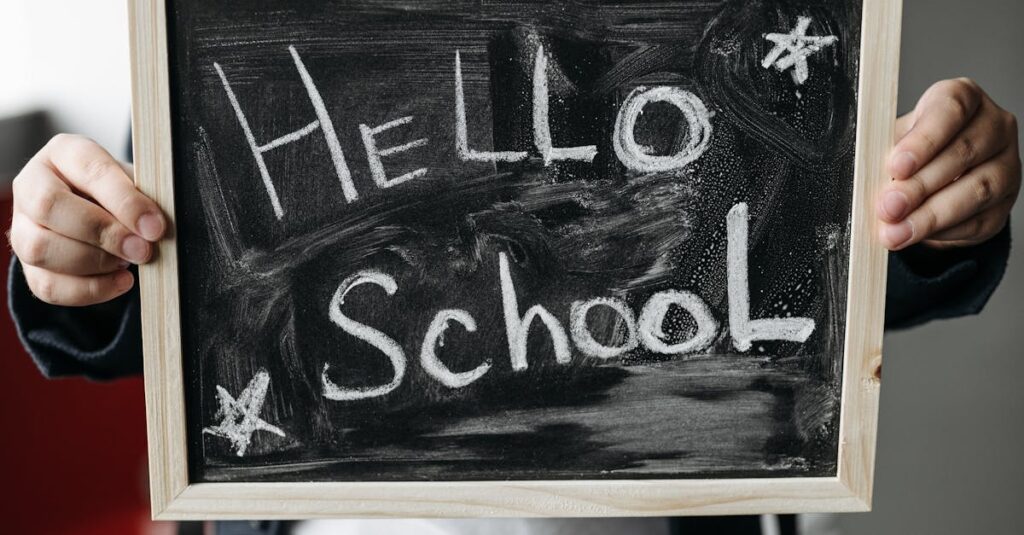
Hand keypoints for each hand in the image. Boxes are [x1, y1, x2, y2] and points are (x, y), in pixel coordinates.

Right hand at [7, 134, 166, 305]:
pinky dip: (89, 290)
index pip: (89, 170)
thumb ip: (144, 199)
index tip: (154, 227)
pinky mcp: (27, 264)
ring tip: (126, 262)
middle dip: (103, 234)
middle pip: (50, 207)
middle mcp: (33, 185)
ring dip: (93, 262)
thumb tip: (154, 228)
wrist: (104, 212)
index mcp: (65, 153)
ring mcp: (22, 225)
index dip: (124, 201)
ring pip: (40, 248)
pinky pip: (47, 285)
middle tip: (142, 250)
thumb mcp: (137, 183)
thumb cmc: (121, 193)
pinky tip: (120, 282)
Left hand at [877, 78, 1020, 249]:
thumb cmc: (910, 149)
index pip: (950, 110)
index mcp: (963, 99)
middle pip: (963, 153)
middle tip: (888, 207)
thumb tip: (865, 174)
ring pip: (976, 190)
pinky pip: (978, 220)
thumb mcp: (892, 140)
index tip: (896, 166)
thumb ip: (884, 152)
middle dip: (920, 185)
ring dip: (931, 216)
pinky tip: (916, 236)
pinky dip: (943, 232)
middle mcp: (994, 126)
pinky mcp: (1004, 203)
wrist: (933, 176)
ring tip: (896, 232)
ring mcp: (1006, 165)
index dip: (924, 140)